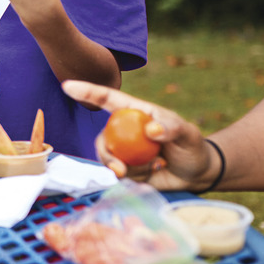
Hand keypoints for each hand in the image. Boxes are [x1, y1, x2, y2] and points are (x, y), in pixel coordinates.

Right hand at [62, 79, 216, 187]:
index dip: (87, 92)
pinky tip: (154, 173)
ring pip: (107, 158)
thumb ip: (172, 128)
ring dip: (122, 168)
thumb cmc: (192, 146)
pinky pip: (118, 174)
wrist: (196, 173)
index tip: (68, 85)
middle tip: (120, 170)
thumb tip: (150, 129)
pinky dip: (134, 177)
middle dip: (106, 154)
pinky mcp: (126, 169)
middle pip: (103, 138)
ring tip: (148, 171)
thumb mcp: (188, 134)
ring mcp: (123, 150)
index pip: (108, 100)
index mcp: (135, 112)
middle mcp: (124, 130)